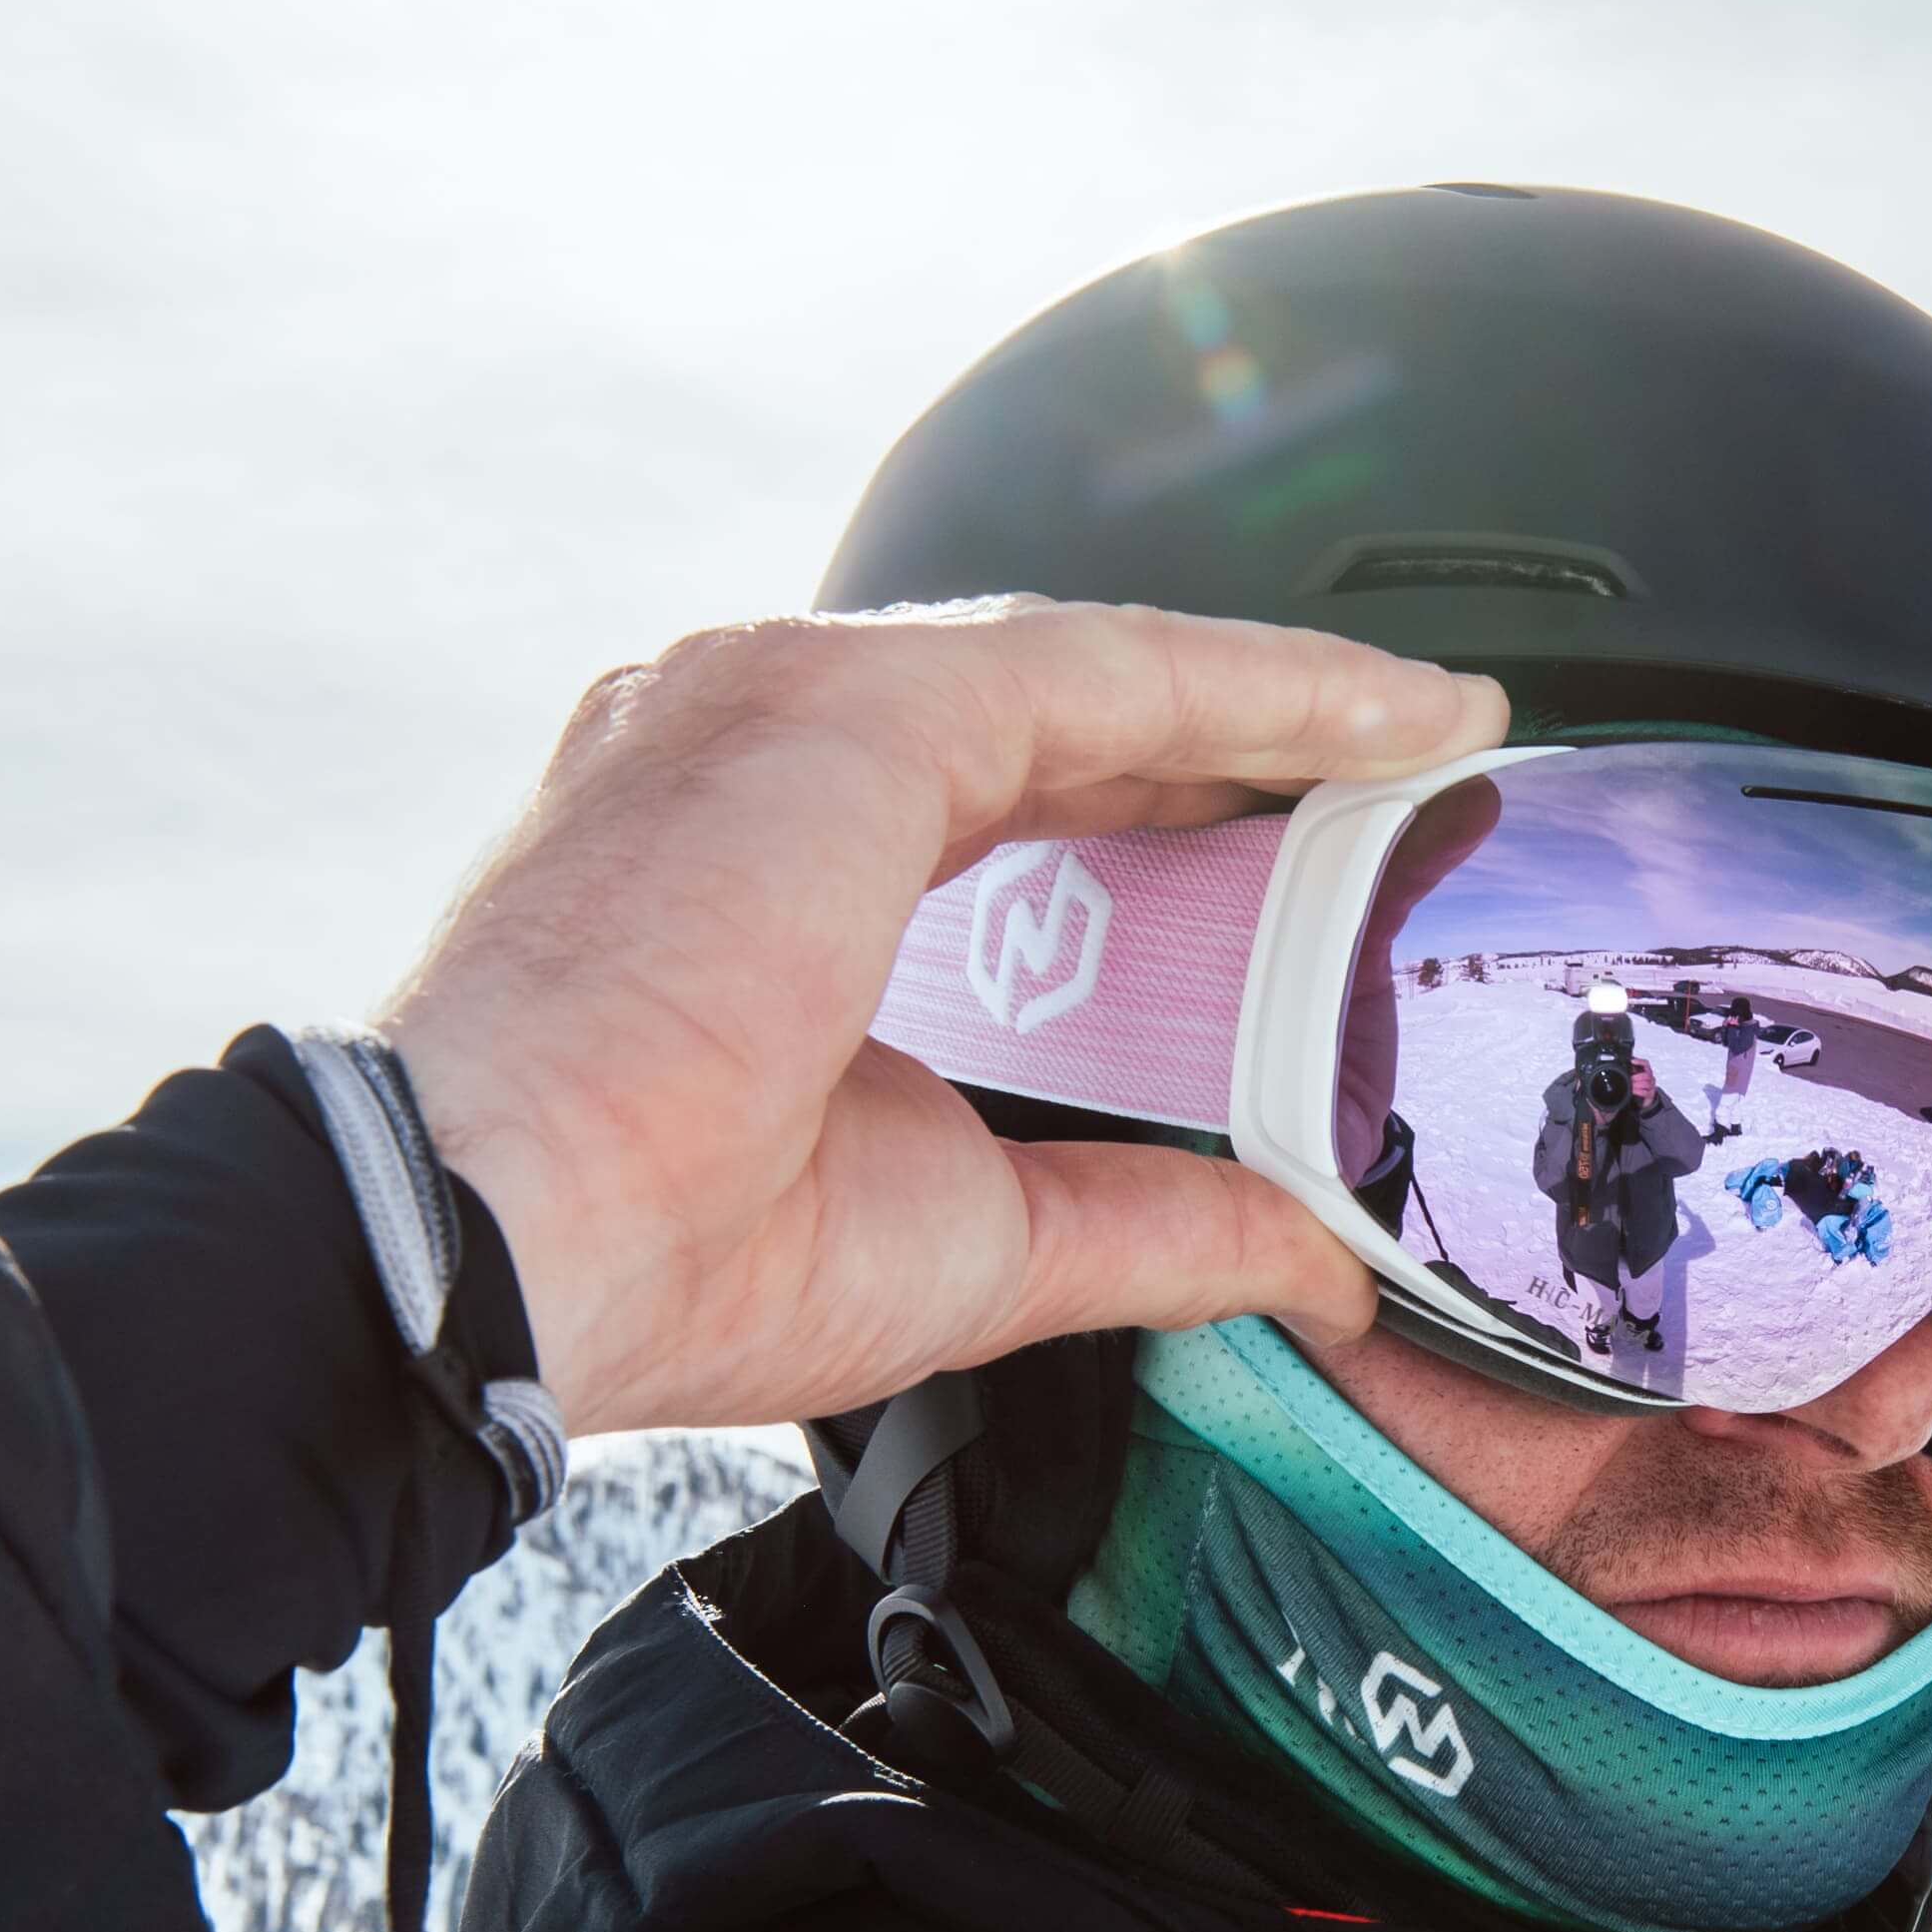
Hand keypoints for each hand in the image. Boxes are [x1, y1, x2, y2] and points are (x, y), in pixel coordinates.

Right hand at [379, 600, 1503, 1431]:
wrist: (497, 1253)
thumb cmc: (661, 1260)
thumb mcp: (981, 1241)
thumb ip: (1158, 1220)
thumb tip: (1317, 1260)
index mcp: (759, 848)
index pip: (1011, 793)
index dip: (1177, 812)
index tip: (1316, 842)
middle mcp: (755, 738)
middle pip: (1064, 717)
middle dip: (1248, 748)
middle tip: (1411, 783)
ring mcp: (783, 700)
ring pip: (1099, 673)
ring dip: (1281, 701)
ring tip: (1433, 734)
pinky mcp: (845, 707)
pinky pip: (1111, 671)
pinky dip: (1263, 686)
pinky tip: (1388, 717)